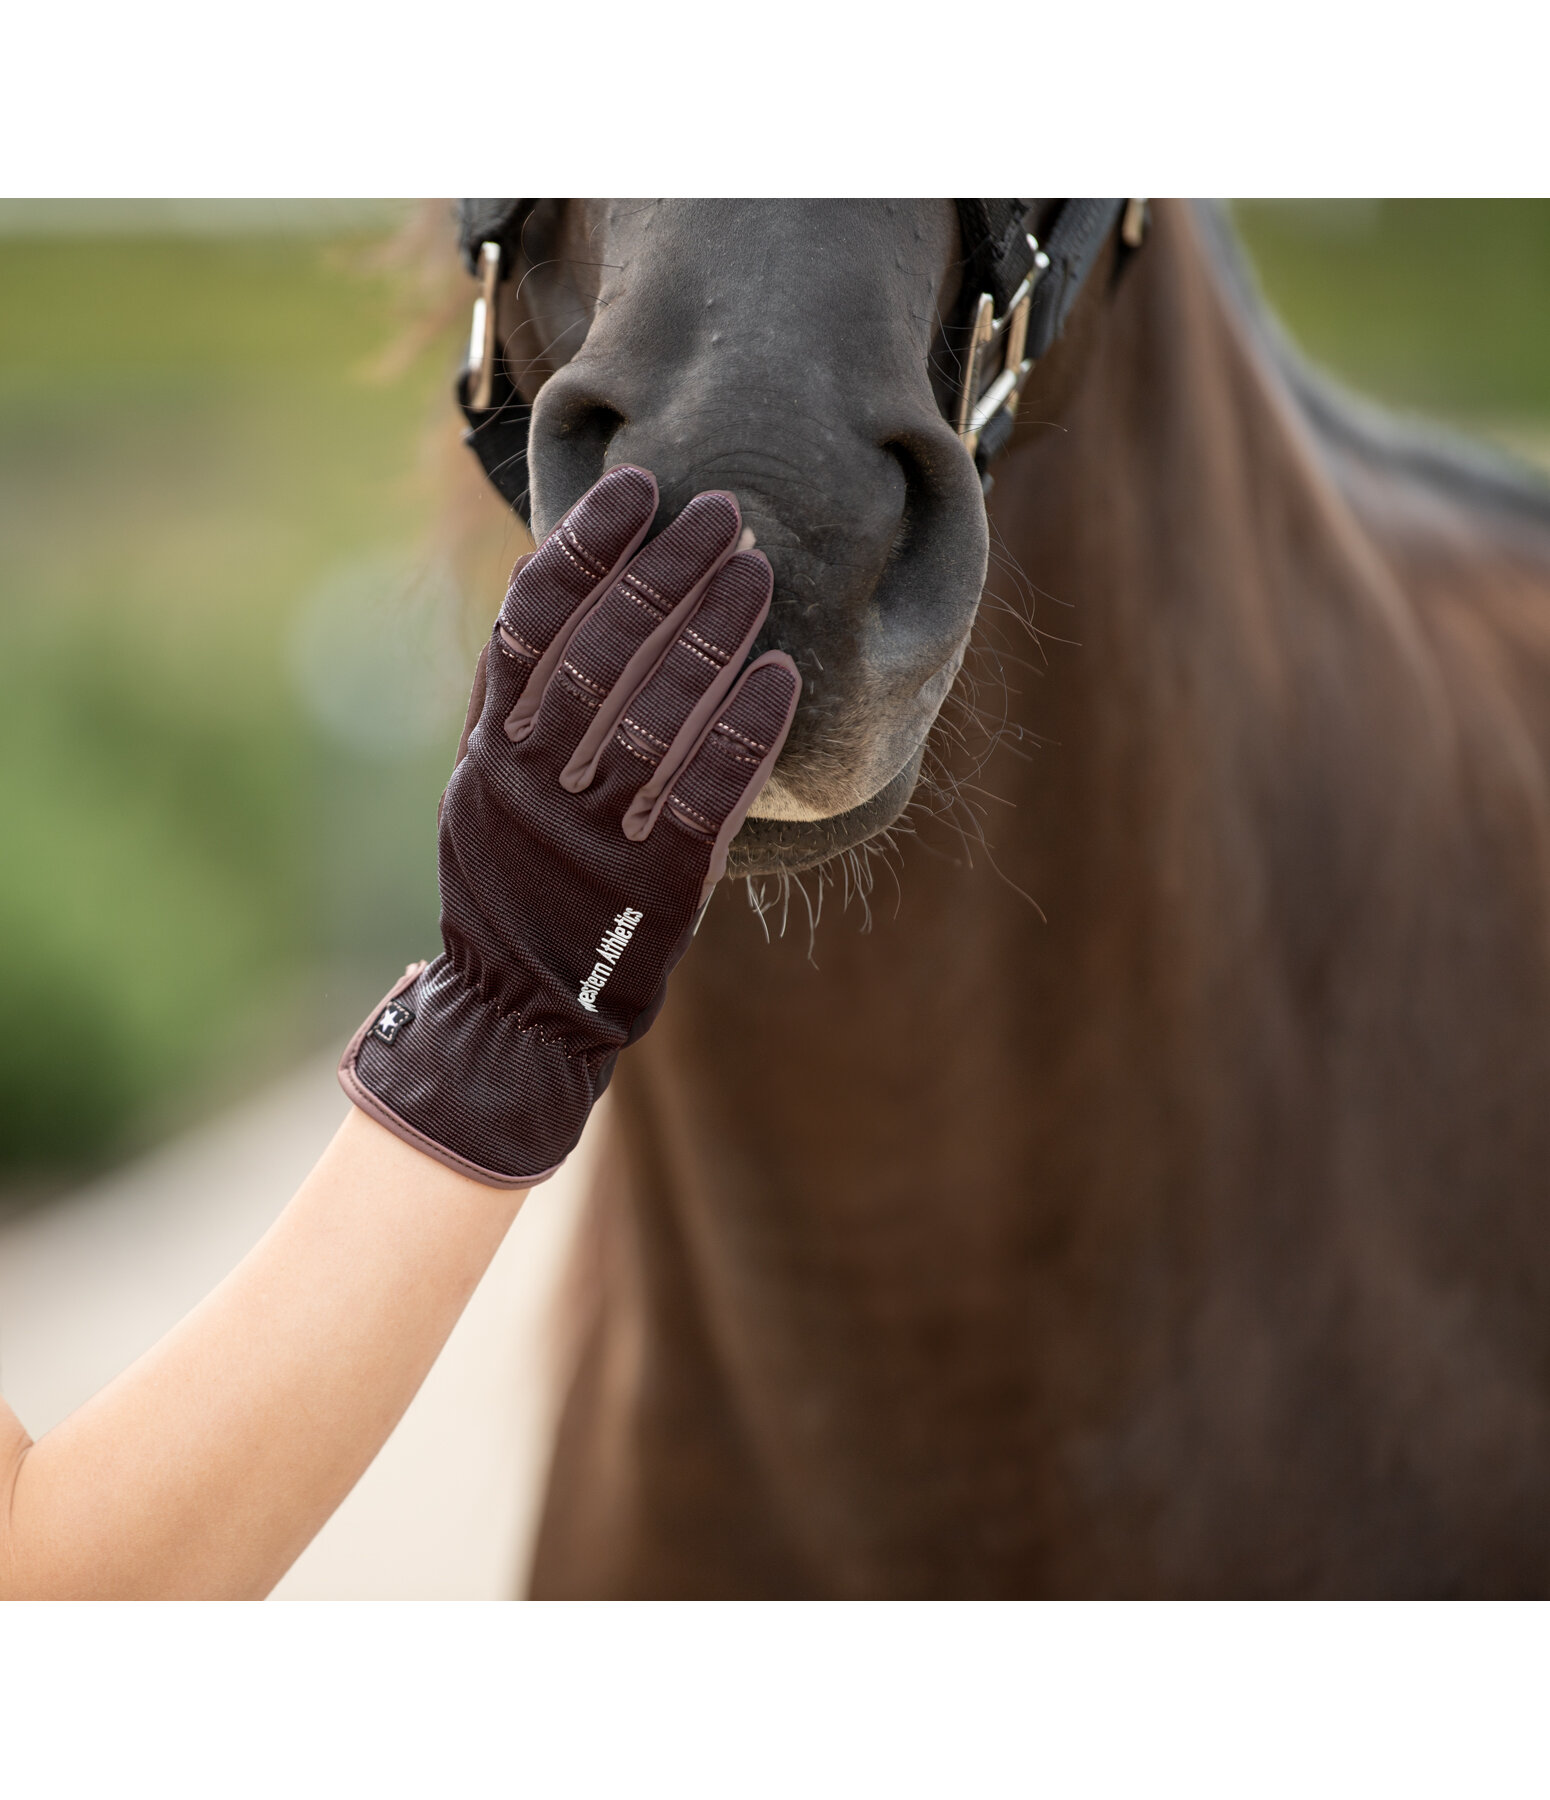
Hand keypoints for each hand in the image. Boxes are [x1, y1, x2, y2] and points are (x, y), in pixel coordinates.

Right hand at [339, 465, 799, 1185]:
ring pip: (661, 709)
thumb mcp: (486, 785)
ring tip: (758, 570)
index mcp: (491, 747)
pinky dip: (748, 728)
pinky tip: (782, 675)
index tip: (637, 488)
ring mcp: (596, 831)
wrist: (520, 1009)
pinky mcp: (657, 881)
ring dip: (716, 630)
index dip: (586, 544)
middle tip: (724, 512)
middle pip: (606, 648)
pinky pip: (709, 790)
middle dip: (668, 568)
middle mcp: (535, 781)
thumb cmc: (513, 882)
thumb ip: (516, 697)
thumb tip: (549, 576)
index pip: (533, 619)